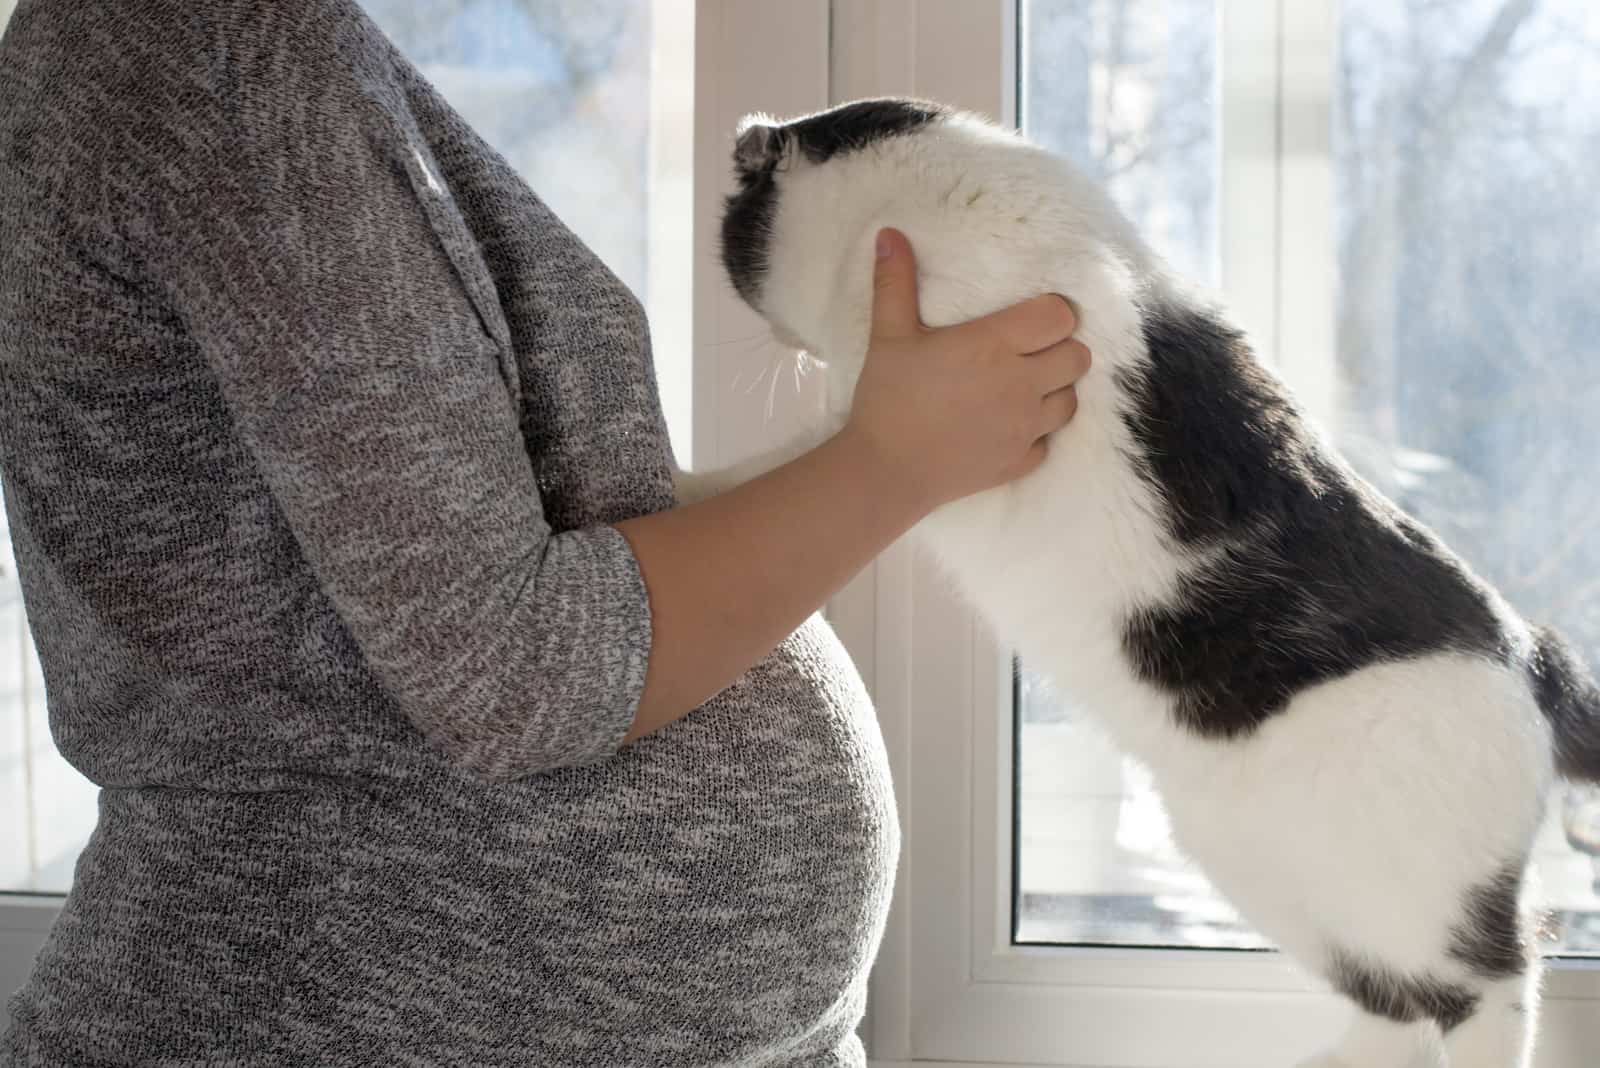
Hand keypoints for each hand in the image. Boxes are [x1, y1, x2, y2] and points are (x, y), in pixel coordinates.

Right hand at [841, 227, 1090, 511]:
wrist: (884, 471)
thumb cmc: (887, 399)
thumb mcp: (888, 336)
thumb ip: (895, 282)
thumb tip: (889, 234)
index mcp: (994, 345)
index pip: (1060, 317)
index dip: (1052, 314)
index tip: (1029, 318)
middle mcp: (1021, 384)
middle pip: (1078, 356)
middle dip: (1060, 349)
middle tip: (1028, 352)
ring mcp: (1025, 427)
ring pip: (1071, 400)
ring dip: (1053, 390)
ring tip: (1021, 387)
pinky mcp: (1021, 461)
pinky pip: (1049, 442)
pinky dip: (1035, 433)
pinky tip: (1008, 426)